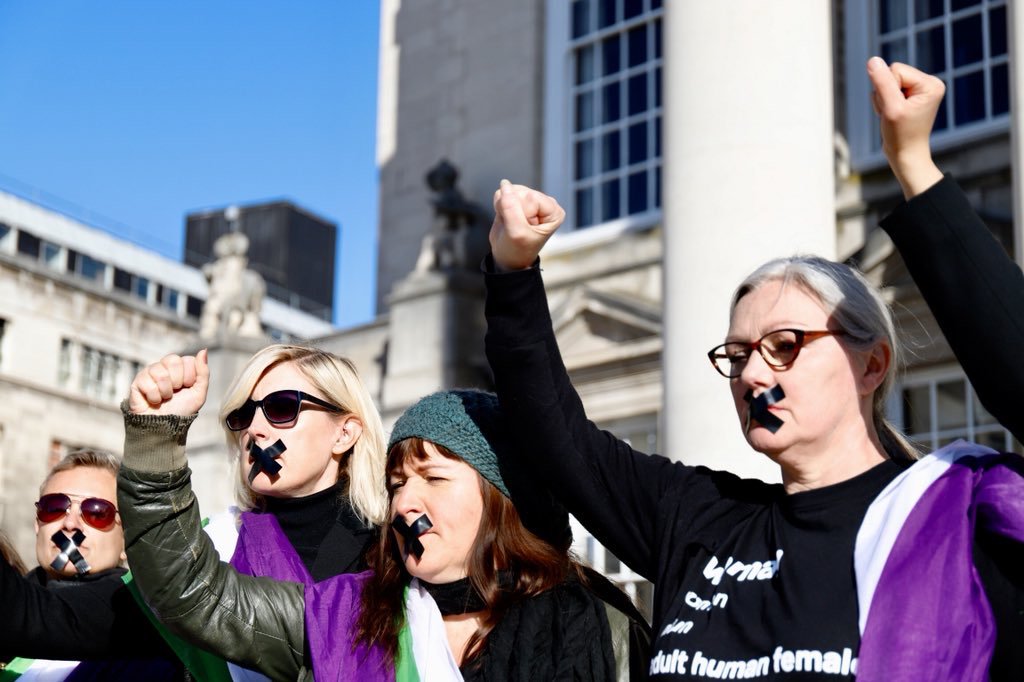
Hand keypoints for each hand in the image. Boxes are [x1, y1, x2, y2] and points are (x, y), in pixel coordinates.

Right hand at [128, 349, 209, 415]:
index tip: (187, 388)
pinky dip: (154, 397)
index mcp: (180, 367)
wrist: (164, 426)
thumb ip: (203, 372)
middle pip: (173, 360)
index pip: (188, 359)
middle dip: (177, 381)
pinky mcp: (138, 381)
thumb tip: (203, 350)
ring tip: (164, 398)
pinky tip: (153, 400)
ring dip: (165, 391)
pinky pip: (147, 383)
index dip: (190, 377)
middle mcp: (164, 366)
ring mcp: (150, 372)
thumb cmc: (182, 409)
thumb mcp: (199, 393)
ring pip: (160, 373)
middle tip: (175, 392)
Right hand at [489, 179, 565, 270]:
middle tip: (514, 227)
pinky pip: (502, 192)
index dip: (522, 214)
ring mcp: (531, 200)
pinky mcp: (517, 199)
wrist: (507, 258)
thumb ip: (510, 208)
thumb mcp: (516, 233)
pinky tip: (505, 218)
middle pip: (521, 192)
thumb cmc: (517, 250)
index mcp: (554, 212)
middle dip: (512, 210)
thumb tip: (504, 184)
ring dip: (504, 208)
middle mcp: (545, 203)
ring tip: (510, 223)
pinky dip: (499, 206)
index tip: (523, 228)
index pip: (531, 198)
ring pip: (510, 190)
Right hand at [867, 56, 944, 198]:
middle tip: (892, 114)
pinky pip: (887, 90)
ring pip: (887, 83)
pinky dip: (884, 104)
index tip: (896, 109)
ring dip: (883, 101)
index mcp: (931, 83)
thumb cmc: (901, 135)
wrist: (905, 156)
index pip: (896, 70)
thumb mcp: (890, 107)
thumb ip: (882, 82)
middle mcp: (928, 83)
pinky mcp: (910, 97)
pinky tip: (892, 116)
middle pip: (892, 74)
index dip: (888, 89)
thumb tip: (873, 60)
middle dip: (885, 94)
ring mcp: (919, 90)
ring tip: (893, 117)